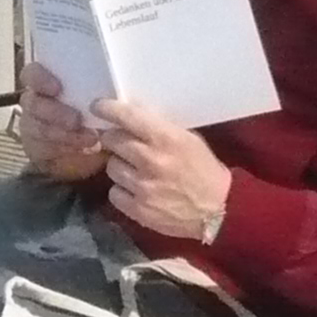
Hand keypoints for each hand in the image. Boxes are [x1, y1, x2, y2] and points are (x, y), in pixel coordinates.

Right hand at [16, 63, 107, 183]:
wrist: (93, 152)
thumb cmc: (98, 118)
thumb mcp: (102, 104)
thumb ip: (101, 94)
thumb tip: (116, 95)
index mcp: (47, 82)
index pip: (32, 73)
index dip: (40, 77)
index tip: (57, 87)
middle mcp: (35, 102)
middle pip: (32, 102)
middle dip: (55, 111)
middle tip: (76, 120)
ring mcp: (32, 126)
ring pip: (37, 127)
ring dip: (64, 133)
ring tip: (90, 139)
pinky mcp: (35, 149)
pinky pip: (42, 148)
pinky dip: (63, 148)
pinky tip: (80, 148)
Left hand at [94, 99, 232, 240]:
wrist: (218, 211)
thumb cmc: (203, 170)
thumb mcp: (188, 139)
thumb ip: (159, 128)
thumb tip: (130, 117)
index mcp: (166, 138)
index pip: (126, 116)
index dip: (107, 109)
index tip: (98, 106)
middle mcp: (150, 160)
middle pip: (111, 140)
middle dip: (115, 139)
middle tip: (123, 143)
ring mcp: (142, 187)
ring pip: (111, 166)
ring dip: (119, 165)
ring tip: (134, 170)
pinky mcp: (138, 209)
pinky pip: (114, 193)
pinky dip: (122, 190)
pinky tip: (135, 190)